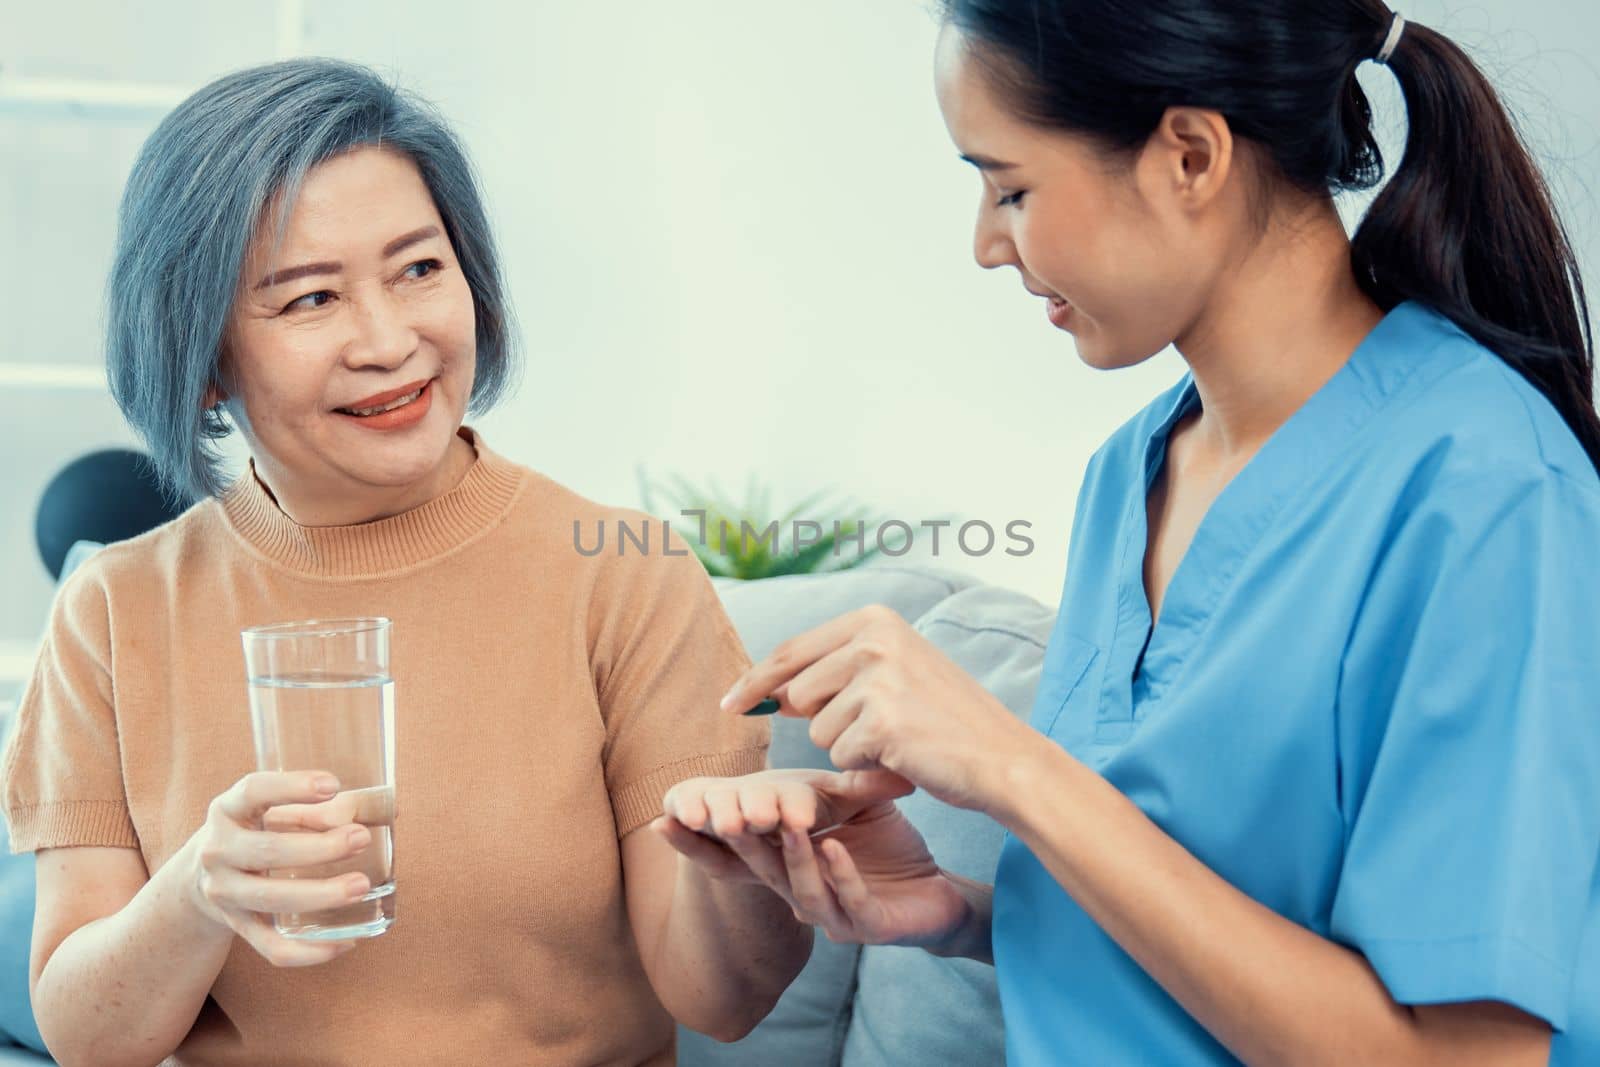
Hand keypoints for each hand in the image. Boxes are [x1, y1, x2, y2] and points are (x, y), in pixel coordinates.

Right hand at [184, 772, 375, 966]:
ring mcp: (224, 893)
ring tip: (363, 886)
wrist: (203, 876)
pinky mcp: (238, 927)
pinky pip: (270, 947)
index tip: (333, 785)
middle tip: (362, 839)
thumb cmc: (260, 831)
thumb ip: (330, 806)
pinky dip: (309, 951)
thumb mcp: (279, 809)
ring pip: (270, 899)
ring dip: (319, 895)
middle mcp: (218, 851)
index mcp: (228, 810)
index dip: (291, 787)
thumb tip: (391, 808)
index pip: (253, 791)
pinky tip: (348, 942)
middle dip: (319, 848)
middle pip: (266, 851)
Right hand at [654, 768, 971, 949]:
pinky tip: (836, 849)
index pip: (733, 854)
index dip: (698, 839)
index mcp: (788, 864)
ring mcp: (833, 914)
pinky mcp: (869, 926)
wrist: (942, 896)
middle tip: (714, 813)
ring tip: (786, 822)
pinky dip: (839, 875)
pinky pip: (847, 901)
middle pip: (755, 870)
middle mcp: (801, 893)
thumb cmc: (890, 851)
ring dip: (790, 855)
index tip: (667, 814)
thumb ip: (825, 779)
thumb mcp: (855, 805)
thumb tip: (795, 727)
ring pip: (799, 889)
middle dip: (733, 842)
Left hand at [719, 605, 1038, 813]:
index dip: (755, 682)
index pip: (791, 651)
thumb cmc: (946, 721)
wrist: (1002, 758)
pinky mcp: (881, 722)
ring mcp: (878, 678)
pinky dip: (866, 767)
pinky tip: (904, 757)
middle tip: (877, 728)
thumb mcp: (896, 671)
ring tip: (898, 740)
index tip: (728, 706)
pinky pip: (841, 755)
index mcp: (874, 619)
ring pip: (818, 730)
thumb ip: (837, 669)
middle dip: (823, 723)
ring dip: (849, 746)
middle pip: (798, 695)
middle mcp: (874, 639)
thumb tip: (771, 692)